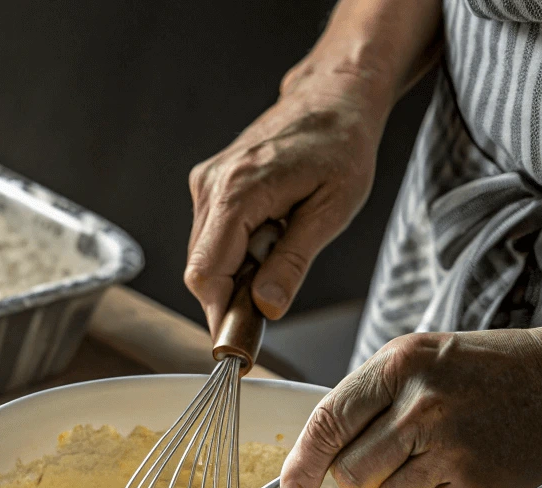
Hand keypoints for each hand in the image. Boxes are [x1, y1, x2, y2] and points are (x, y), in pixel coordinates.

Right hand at [185, 59, 387, 336]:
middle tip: (271, 299)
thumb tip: (266, 308)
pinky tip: (267, 234)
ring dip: (235, 271)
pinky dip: (235, 252)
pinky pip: (211, 238)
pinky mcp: (209, 186)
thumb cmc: (341, 143)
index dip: (219, 313)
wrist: (334, 95)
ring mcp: (206, 184)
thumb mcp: (332, 211)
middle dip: (231, 294)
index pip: (205, 274)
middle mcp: (212, 185)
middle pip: (200, 270)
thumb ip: (293, 263)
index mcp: (239, 191)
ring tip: (279, 248)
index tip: (239, 338)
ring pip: (204, 257)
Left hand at [280, 322, 541, 487]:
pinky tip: (461, 456)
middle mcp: (421, 404)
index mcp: (398, 365)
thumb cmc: (479, 370)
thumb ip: (362, 402)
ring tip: (434, 446)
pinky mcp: (474, 479)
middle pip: (349, 471)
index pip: (328, 421)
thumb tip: (313, 461)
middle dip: (353, 475)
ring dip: (398, 480)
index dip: (302, 462)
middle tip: (384, 455)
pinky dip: (435, 486)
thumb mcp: (415, 360)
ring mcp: (450, 444)